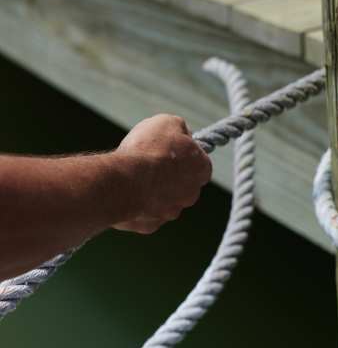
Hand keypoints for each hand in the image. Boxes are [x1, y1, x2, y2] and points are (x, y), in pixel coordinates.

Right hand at [113, 114, 211, 233]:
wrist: (126, 181)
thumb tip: (181, 132)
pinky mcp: (150, 226)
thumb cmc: (149, 149)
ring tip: (132, 176)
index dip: (182, 153)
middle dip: (167, 174)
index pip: (198, 161)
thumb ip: (179, 127)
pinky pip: (144, 214)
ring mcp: (171, 213)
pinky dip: (135, 204)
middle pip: (181, 182)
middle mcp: (191, 195)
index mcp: (202, 169)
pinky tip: (125, 192)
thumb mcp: (167, 122)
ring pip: (162, 200)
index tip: (167, 147)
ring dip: (151, 190)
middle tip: (148, 161)